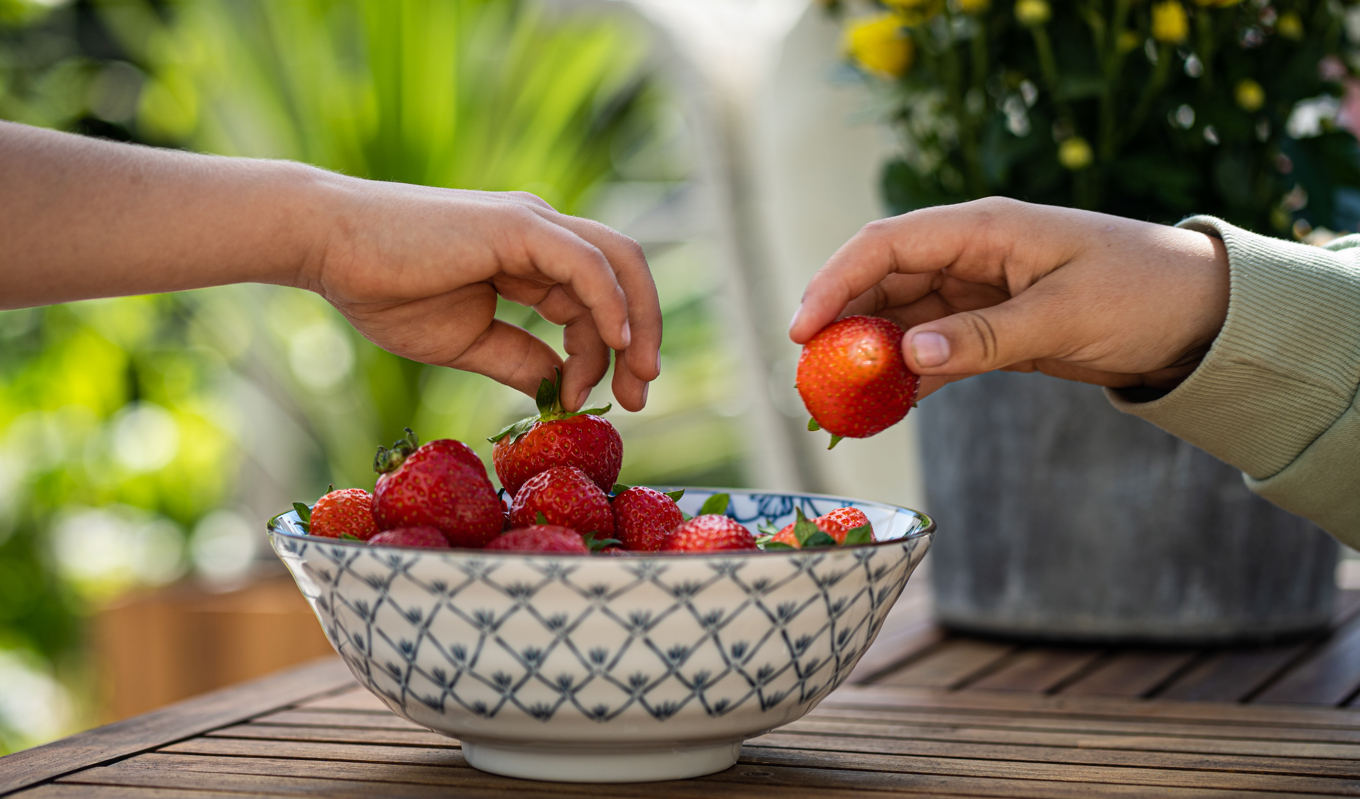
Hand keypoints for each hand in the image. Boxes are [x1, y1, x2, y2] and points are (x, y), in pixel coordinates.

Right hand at [302, 180, 661, 411]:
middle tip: (640, 395)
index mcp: (531, 259)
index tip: (588, 402)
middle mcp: (542, 234)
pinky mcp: (518, 226)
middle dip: (644, 336)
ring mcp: (533, 224)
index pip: (595, 302)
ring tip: (637, 375)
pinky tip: (616, 344)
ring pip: (618, 263)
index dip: (605, 354)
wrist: (326, 246)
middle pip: (625, 275)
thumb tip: (562, 389)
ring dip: (641, 322)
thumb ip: (519, 360)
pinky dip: (609, 303)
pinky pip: (586, 264)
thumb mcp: (467, 341)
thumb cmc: (383, 289)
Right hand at [788, 197, 1229, 398]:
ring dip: (868, 354)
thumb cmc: (1144, 293)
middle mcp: (972, 255)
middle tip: (810, 375)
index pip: (887, 245)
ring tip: (835, 399)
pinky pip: (933, 351)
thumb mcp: (1066, 315)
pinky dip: (907, 377)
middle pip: (882, 282)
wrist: (1203, 316)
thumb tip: (909, 357)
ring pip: (901, 319)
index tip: (803, 330)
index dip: (836, 282)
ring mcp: (979, 293)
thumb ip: (986, 337)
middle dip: (841, 323)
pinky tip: (882, 408)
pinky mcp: (993, 330)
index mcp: (985, 229)